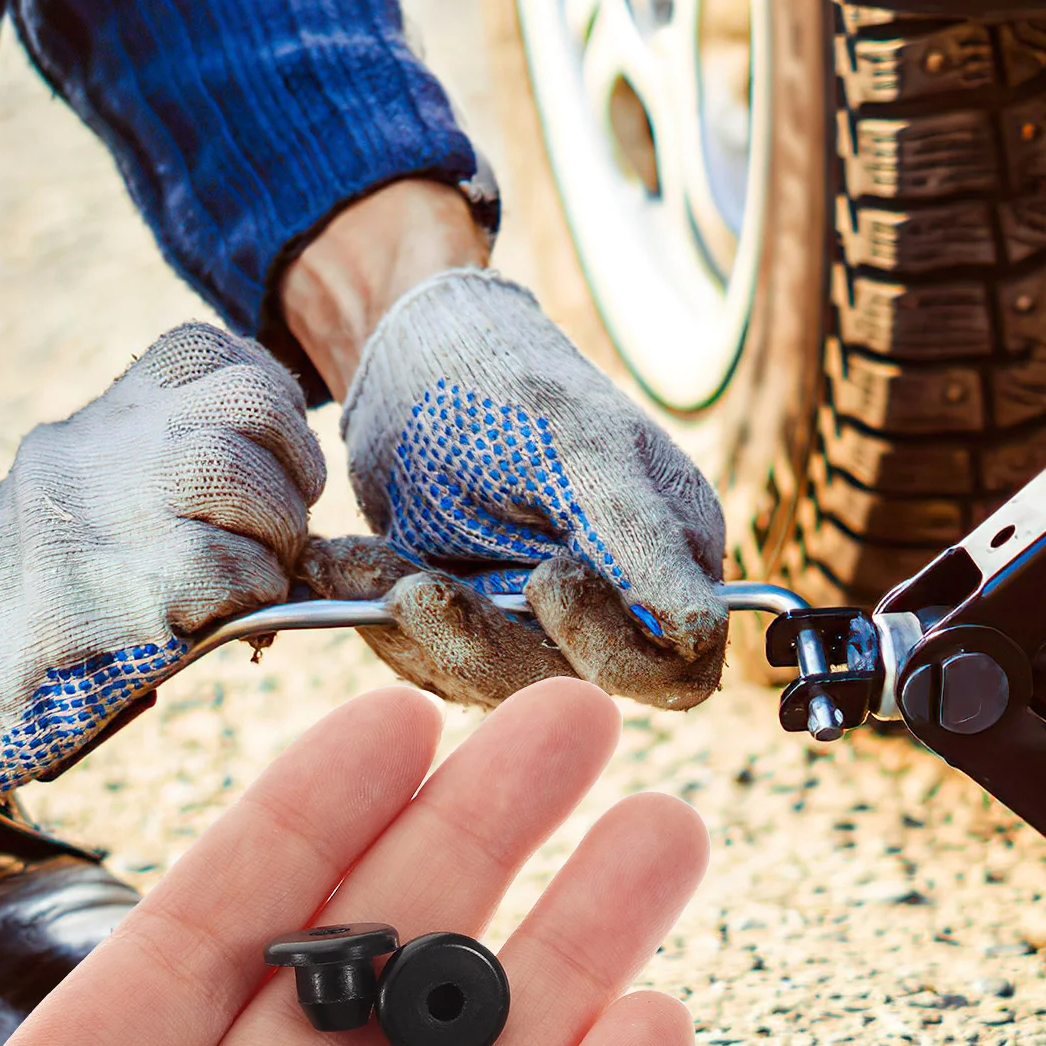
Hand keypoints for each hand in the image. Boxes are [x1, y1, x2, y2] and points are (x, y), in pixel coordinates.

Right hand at [0, 323, 325, 813]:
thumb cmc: (43, 605)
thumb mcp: (103, 509)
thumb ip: (185, 487)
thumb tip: (306, 529)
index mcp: (104, 425)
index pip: (210, 353)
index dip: (274, 401)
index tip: (280, 461)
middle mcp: (97, 451)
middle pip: (246, 399)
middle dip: (296, 467)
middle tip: (283, 529)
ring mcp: (94, 515)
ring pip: (229, 467)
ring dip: (276, 534)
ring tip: (257, 578)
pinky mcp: (103, 594)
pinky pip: (225, 567)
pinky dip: (254, 596)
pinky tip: (229, 620)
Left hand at [280, 183, 727, 711]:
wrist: (413, 357)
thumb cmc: (507, 381)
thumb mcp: (577, 447)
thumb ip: (638, 538)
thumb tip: (699, 633)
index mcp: (670, 558)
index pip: (676, 669)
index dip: (617, 652)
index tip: (551, 577)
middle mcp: (614, 606)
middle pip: (571, 689)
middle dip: (486, 642)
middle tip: (420, 585)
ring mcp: (537, 626)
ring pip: (488, 685)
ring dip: (417, 628)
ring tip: (365, 560)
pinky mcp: (469, 631)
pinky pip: (427, 661)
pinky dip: (380, 615)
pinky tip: (346, 561)